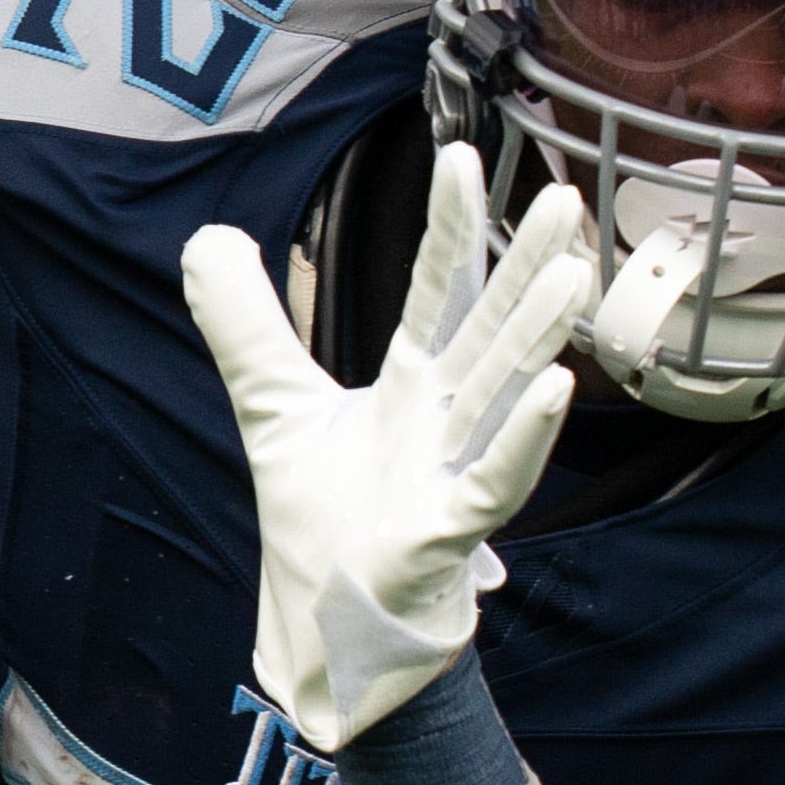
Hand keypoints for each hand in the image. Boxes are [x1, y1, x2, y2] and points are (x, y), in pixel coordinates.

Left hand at [183, 142, 597, 752]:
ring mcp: (453, 475)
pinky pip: (495, 483)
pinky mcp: (447, 536)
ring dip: (540, 335)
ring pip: (506, 394)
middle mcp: (446, 420)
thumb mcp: (274, 407)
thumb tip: (209, 237)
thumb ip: (246, 324)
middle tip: (566, 199)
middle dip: (528, 266)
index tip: (462, 152)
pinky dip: (525, 439)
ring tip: (575, 274)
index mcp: (413, 385)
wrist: (326, 632)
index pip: (438, 290)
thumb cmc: (323, 525)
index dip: (449, 225)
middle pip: (492, 329)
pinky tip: (558, 390)